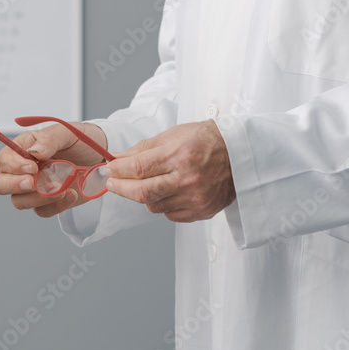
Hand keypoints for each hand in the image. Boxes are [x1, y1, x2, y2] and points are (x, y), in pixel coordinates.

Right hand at [0, 122, 108, 217]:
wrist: (101, 158)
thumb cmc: (81, 141)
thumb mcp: (68, 133)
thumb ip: (50, 139)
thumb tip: (35, 152)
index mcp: (23, 149)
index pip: (4, 159)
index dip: (13, 166)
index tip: (33, 167)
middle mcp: (23, 170)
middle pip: (0, 184)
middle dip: (14, 185)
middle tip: (32, 183)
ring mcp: (34, 188)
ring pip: (19, 201)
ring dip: (38, 198)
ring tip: (62, 188)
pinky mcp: (47, 202)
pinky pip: (42, 211)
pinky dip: (56, 206)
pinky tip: (72, 193)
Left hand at [104, 120, 235, 221]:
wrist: (240, 153)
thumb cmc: (206, 140)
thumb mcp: (173, 135)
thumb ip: (143, 149)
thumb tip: (117, 158)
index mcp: (179, 156)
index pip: (137, 168)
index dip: (117, 170)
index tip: (109, 169)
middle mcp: (188, 179)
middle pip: (141, 192)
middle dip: (120, 187)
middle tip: (112, 182)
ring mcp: (196, 198)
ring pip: (153, 205)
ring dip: (144, 196)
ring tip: (149, 182)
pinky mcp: (202, 211)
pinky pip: (169, 214)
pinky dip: (162, 204)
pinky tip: (168, 191)